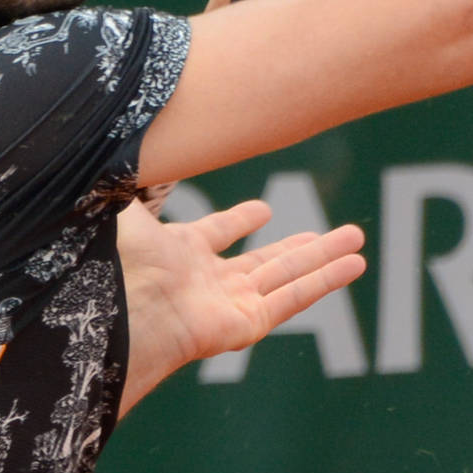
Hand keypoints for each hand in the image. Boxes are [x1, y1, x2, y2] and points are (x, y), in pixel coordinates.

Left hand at [116, 195, 364, 413]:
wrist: (123, 306)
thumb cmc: (117, 262)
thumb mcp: (122, 208)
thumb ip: (127, 180)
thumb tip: (125, 147)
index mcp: (175, 253)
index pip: (214, 235)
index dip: (237, 222)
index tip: (263, 211)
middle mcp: (205, 281)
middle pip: (262, 261)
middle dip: (296, 246)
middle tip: (326, 232)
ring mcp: (228, 304)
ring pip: (287, 277)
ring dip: (322, 258)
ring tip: (356, 239)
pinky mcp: (247, 324)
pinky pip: (293, 298)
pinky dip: (324, 281)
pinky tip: (353, 263)